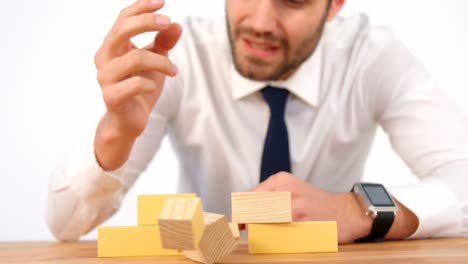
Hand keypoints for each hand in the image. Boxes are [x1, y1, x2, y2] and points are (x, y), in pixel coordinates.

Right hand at [93, 0, 181, 169]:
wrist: (130, 120)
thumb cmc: (140, 88)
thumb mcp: (156, 62)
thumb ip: (164, 44)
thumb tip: (177, 26)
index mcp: (112, 46)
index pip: (122, 19)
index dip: (140, 7)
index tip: (162, 2)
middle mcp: (105, 58)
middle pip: (121, 30)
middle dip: (146, 22)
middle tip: (168, 23)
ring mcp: (105, 78)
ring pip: (135, 58)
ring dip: (160, 62)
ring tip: (173, 71)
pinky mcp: (111, 97)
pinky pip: (135, 84)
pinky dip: (151, 84)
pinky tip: (154, 88)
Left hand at [251, 172, 418, 243]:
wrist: (348, 212)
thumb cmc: (315, 204)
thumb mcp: (290, 190)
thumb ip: (266, 199)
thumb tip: (239, 216)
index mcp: (280, 181)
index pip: (247, 198)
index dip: (238, 215)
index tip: (233, 227)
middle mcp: (286, 191)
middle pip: (252, 212)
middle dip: (246, 225)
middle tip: (244, 233)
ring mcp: (295, 208)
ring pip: (263, 226)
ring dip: (261, 235)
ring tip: (266, 236)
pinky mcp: (304, 225)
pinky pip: (279, 238)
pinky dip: (276, 242)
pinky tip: (283, 240)